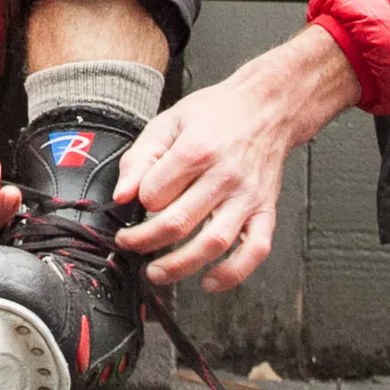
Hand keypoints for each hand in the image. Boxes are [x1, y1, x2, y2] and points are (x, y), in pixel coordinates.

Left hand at [114, 25, 360, 290]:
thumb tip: (122, 195)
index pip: (155, 192)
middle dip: (145, 241)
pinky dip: (233, 273)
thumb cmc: (215, 115)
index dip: (138, 203)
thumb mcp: (168, 122)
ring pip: (214, 243)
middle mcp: (225, 176)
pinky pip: (255, 250)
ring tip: (156, 272)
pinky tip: (210, 281)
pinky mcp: (266, 211)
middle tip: (129, 244)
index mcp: (197, 150)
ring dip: (181, 265)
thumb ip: (140, 158)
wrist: (266, 108)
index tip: (134, 204)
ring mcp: (248, 197)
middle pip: (179, 222)